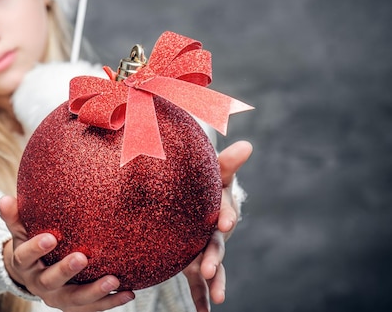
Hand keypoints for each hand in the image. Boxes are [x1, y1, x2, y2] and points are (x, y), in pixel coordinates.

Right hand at [0, 196, 134, 311]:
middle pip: (51, 281)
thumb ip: (13, 216)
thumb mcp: (20, 231)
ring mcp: (58, 297)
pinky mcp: (75, 305)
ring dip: (95, 292)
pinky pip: (93, 307)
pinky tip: (128, 292)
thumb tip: (4, 199)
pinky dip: (111, 301)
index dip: (36, 248)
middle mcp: (39, 284)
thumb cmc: (30, 243)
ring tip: (113, 280)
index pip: (25, 256)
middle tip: (82, 257)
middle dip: (66, 270)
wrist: (33, 273)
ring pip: (75, 299)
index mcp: (24, 264)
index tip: (50, 237)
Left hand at [183, 140, 252, 311]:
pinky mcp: (194, 264)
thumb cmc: (206, 184)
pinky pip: (197, 285)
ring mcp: (205, 252)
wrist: (195, 200)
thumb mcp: (215, 172)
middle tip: (210, 269)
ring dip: (216, 282)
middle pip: (217, 247)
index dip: (225, 216)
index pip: (224, 213)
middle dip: (216, 258)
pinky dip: (202, 300)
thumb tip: (247, 144)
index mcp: (219, 211)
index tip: (223, 222)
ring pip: (212, 269)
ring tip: (220, 298)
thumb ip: (227, 161)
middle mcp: (214, 234)